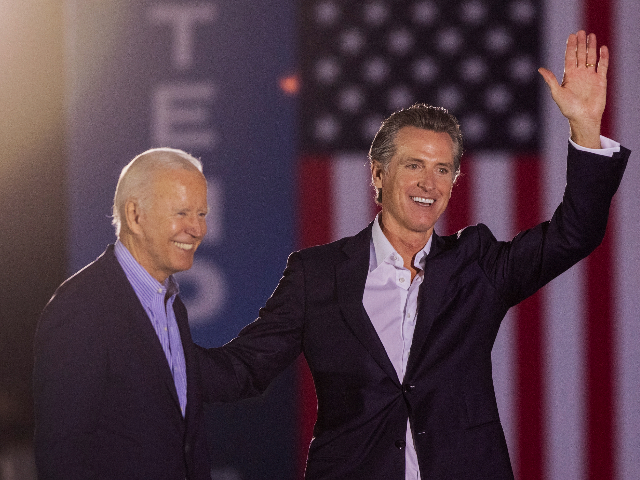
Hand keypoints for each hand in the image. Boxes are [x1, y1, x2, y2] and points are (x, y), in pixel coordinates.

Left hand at [538, 31, 607, 147]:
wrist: (583, 118)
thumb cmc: (568, 108)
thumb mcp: (557, 93)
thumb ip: (550, 80)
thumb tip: (540, 68)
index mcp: (569, 76)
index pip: (570, 57)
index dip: (571, 46)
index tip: (571, 35)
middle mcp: (580, 74)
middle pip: (580, 55)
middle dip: (581, 43)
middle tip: (581, 31)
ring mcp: (590, 77)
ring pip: (591, 58)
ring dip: (591, 47)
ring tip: (591, 35)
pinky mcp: (601, 80)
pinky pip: (603, 66)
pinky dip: (603, 57)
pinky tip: (602, 48)